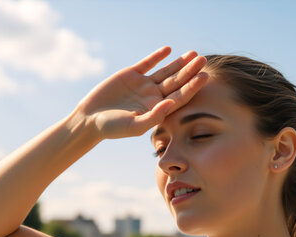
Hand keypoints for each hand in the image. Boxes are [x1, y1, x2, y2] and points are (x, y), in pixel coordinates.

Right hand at [76, 46, 208, 139]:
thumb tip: (171, 104)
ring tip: (193, 54)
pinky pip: (147, 63)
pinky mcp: (131, 75)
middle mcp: (153, 96)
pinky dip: (157, 56)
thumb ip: (153, 116)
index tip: (205, 76)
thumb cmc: (112, 128)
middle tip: (203, 60)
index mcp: (158, 109)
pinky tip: (168, 49)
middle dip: (190, 71)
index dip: (193, 86)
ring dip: (179, 62)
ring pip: (165, 71)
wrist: (90, 119)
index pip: (180, 96)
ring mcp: (143, 85)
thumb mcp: (134, 126)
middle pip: (176, 82)